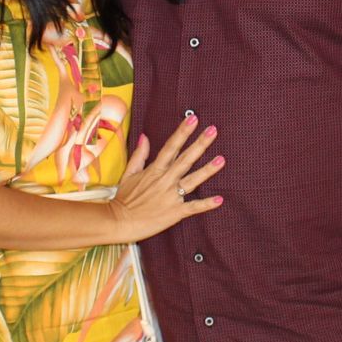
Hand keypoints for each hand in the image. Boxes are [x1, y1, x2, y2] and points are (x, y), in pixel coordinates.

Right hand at [109, 115, 223, 242]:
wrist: (119, 222)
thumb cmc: (124, 198)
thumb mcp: (129, 173)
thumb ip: (139, 155)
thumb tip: (144, 136)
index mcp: (154, 170)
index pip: (171, 146)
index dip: (183, 132)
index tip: (193, 118)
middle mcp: (165, 180)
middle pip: (185, 159)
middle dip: (200, 144)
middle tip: (213, 130)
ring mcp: (171, 196)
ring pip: (193, 180)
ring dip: (208, 170)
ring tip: (222, 159)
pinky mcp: (175, 213)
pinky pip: (193, 207)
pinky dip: (206, 204)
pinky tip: (219, 199)